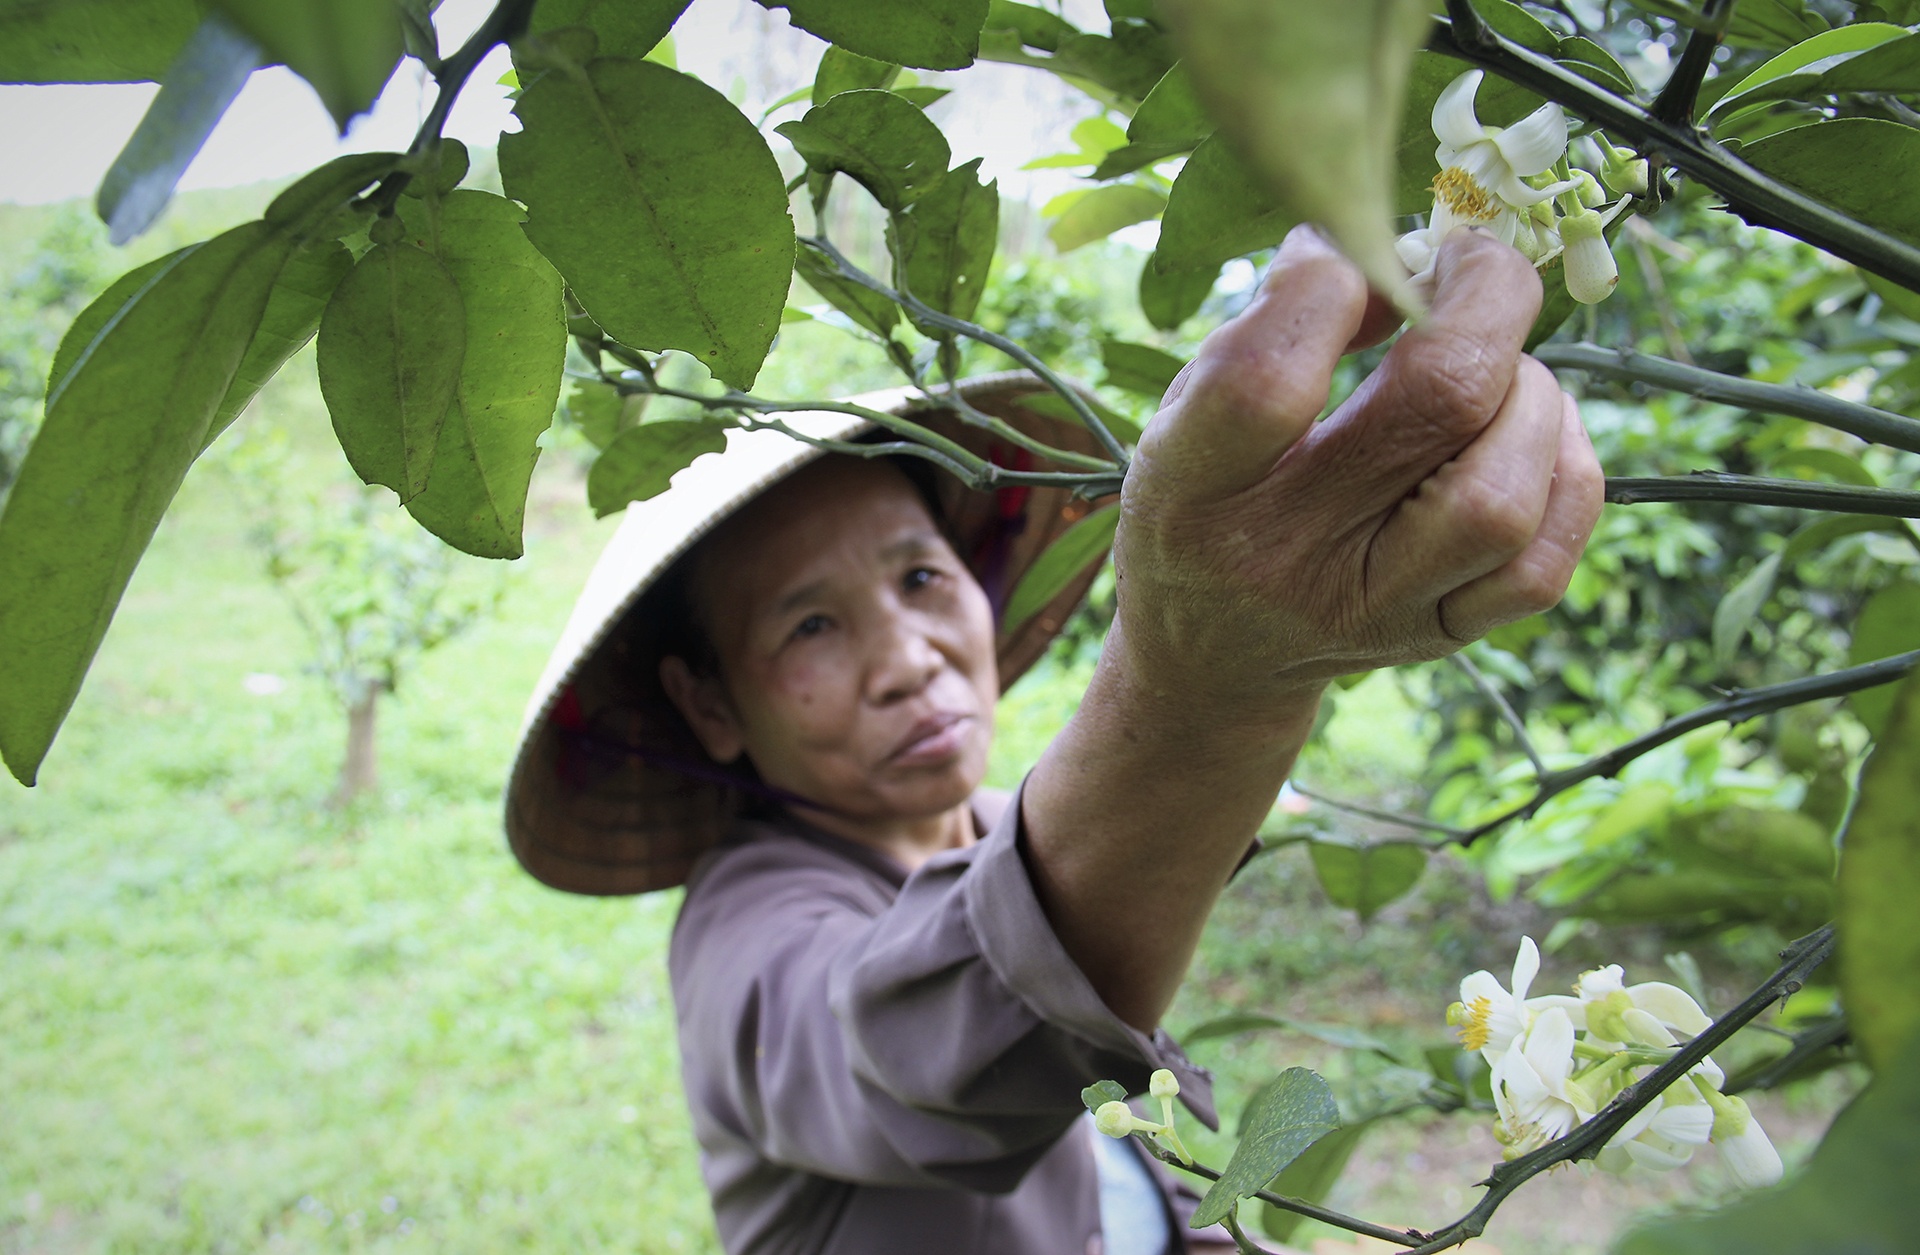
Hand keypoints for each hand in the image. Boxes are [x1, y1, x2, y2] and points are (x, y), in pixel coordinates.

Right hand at [1114, 223, 1603, 717]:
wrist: (1213, 656)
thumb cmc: (1201, 501)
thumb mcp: (1184, 414)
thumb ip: (1270, 329)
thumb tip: (1397, 259)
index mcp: (1189, 492)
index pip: (1268, 381)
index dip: (1331, 282)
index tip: (1342, 251)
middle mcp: (1282, 560)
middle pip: (1438, 405)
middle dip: (1483, 297)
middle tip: (1466, 265)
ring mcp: (1372, 610)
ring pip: (1506, 492)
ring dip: (1529, 392)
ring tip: (1495, 366)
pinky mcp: (1438, 638)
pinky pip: (1545, 562)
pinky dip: (1563, 472)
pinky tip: (1528, 432)